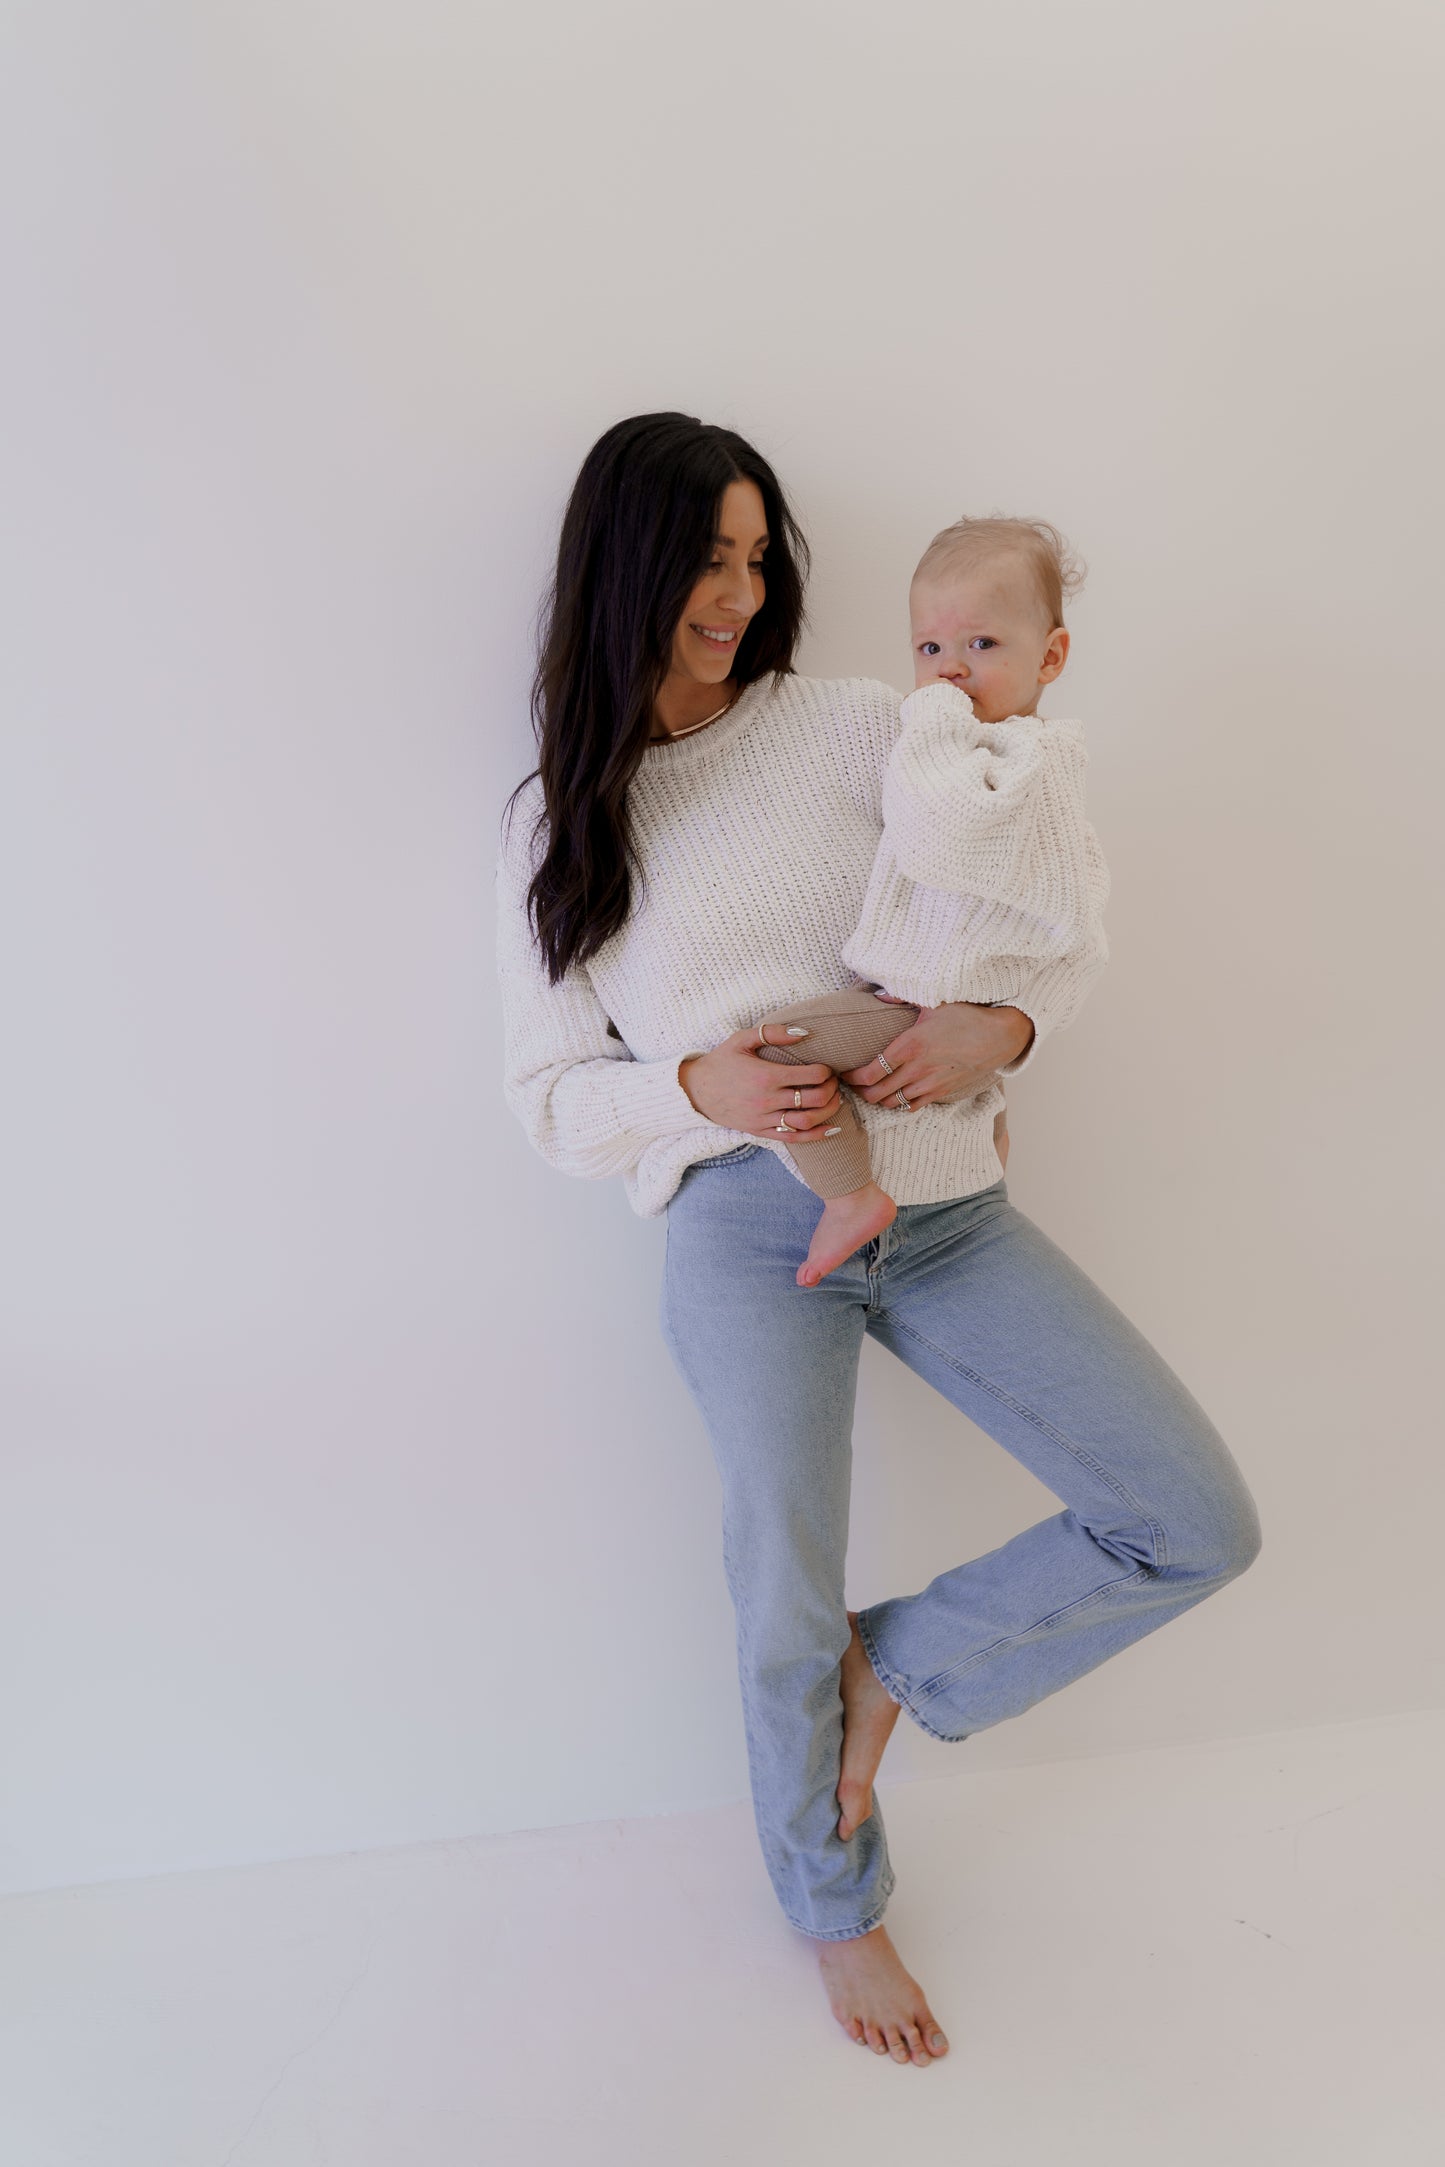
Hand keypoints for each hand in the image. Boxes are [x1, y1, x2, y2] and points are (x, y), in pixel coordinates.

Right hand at [678, 1024, 844, 1142]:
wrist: (695, 1090)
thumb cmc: (721, 1062)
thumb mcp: (742, 1039)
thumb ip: (773, 1033)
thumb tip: (804, 1032)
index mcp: (765, 1076)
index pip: (811, 1076)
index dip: (826, 1071)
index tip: (828, 1067)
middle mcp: (767, 1100)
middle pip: (814, 1099)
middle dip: (831, 1089)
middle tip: (834, 1082)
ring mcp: (764, 1119)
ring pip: (807, 1120)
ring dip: (828, 1111)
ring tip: (834, 1100)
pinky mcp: (760, 1132)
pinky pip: (793, 1138)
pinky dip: (816, 1135)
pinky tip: (831, 1128)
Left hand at [840, 1002, 1033, 1109]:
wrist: (1000, 1036)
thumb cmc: (967, 1015)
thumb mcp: (932, 1002)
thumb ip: (901, 998)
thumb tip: (878, 995)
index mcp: (910, 1046)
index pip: (870, 1072)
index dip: (852, 1077)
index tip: (845, 1073)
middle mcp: (917, 1069)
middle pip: (876, 1093)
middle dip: (859, 1091)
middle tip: (852, 1084)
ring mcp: (930, 1084)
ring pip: (891, 1103)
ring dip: (877, 1099)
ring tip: (870, 1090)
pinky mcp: (942, 1093)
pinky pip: (912, 1107)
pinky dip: (899, 1105)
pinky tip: (895, 1096)